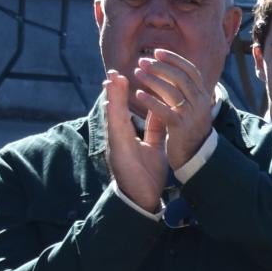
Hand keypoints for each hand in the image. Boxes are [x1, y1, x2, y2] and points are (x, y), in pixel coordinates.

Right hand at [102, 68, 166, 213]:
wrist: (143, 198)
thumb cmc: (147, 174)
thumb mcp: (154, 147)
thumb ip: (155, 129)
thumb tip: (161, 111)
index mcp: (128, 136)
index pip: (126, 110)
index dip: (125, 94)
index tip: (126, 76)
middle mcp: (120, 137)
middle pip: (116, 110)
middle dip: (115, 91)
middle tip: (114, 72)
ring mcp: (116, 144)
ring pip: (113, 116)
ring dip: (111, 98)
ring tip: (111, 80)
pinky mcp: (117, 151)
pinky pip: (115, 130)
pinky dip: (113, 116)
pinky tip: (110, 103)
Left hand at [128, 47, 217, 170]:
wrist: (196, 157)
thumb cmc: (189, 129)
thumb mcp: (192, 107)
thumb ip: (184, 91)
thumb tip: (170, 70)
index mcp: (203, 96)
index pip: (190, 70)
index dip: (174, 59)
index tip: (157, 52)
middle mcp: (200, 103)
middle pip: (181, 77)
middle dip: (160, 66)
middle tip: (141, 61)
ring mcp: (191, 115)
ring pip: (172, 91)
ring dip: (153, 80)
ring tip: (137, 73)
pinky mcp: (180, 128)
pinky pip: (164, 111)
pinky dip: (151, 101)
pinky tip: (138, 95)